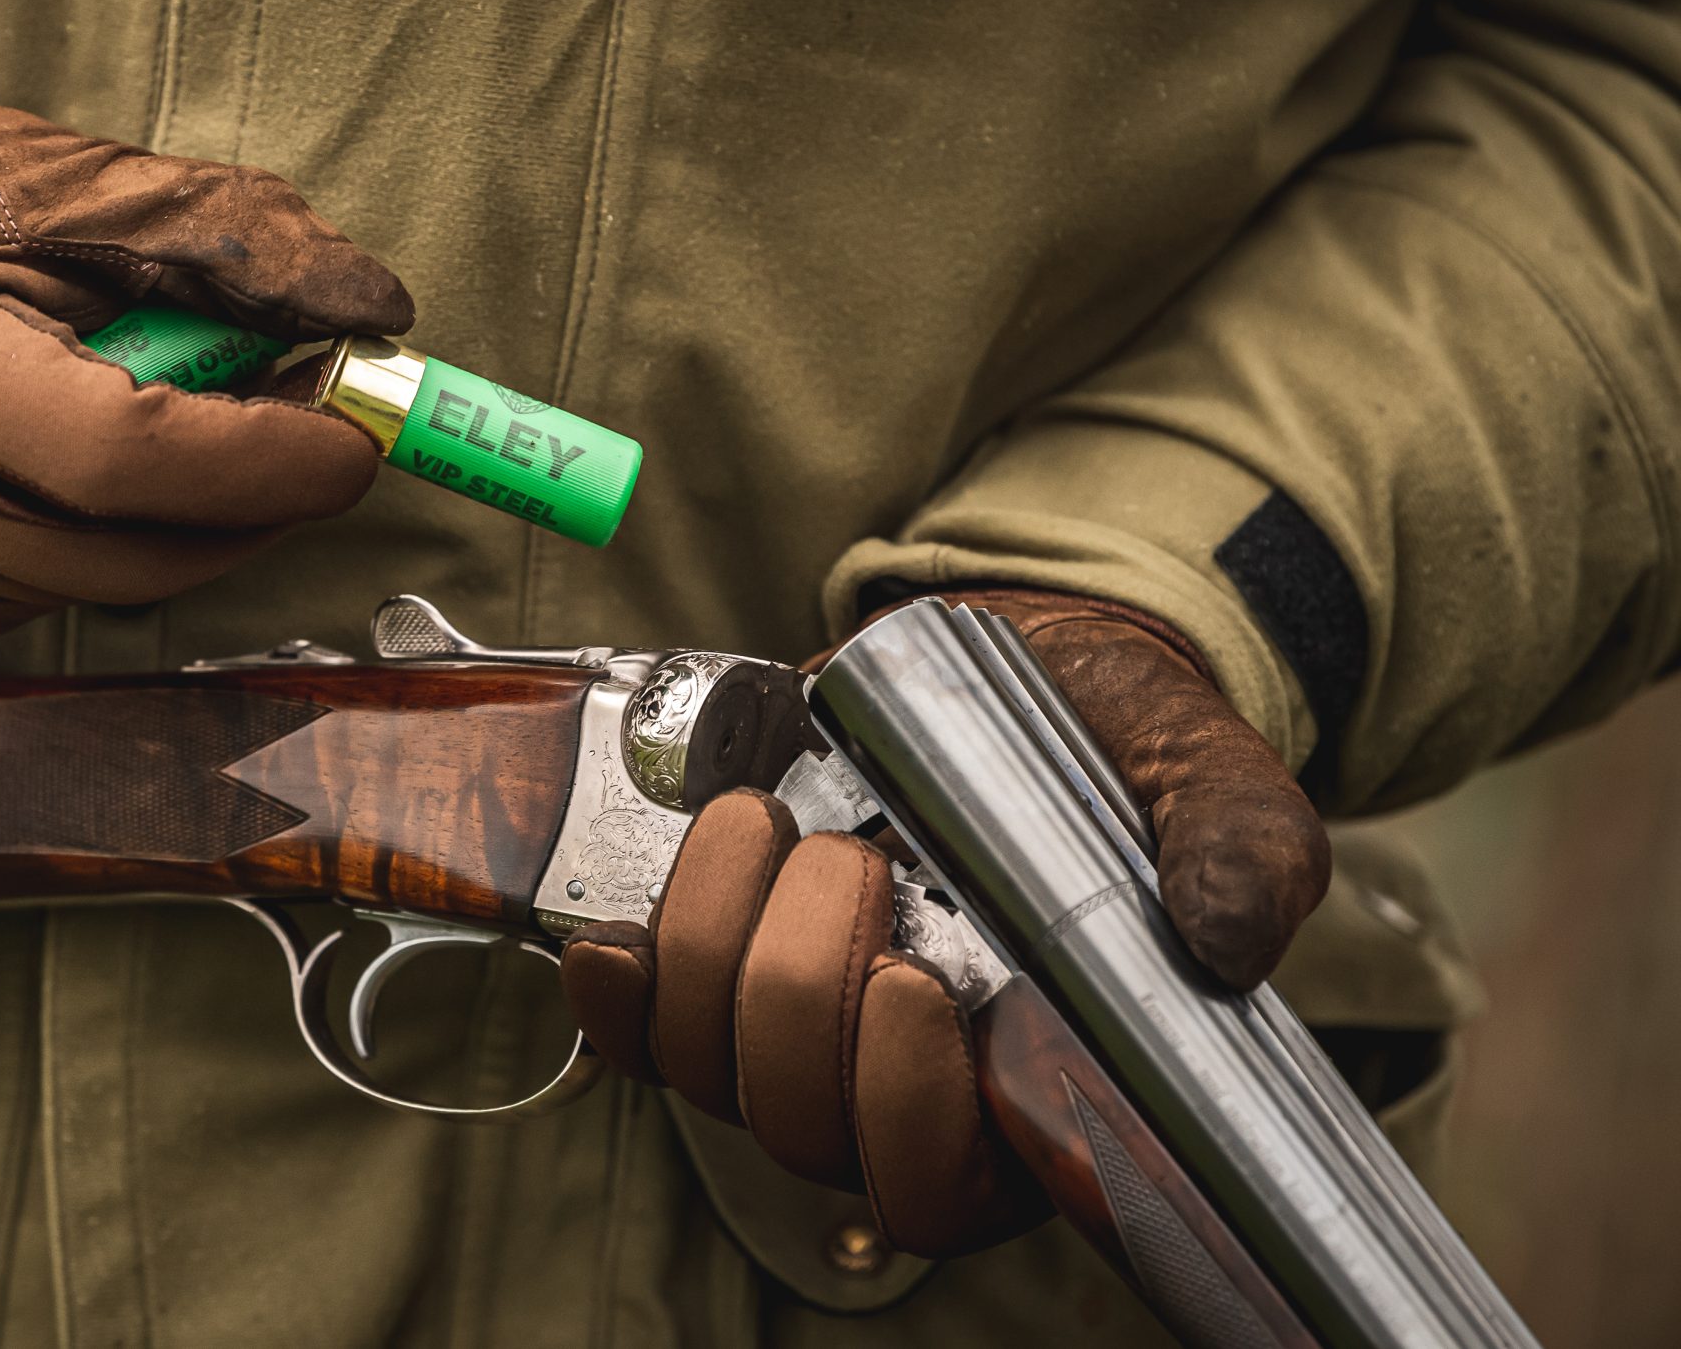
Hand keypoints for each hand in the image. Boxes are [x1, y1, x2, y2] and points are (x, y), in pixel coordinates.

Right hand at [0, 10, 410, 633]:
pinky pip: (46, 591)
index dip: (262, 460)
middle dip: (249, 502)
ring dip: (188, 520)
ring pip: (96, 583)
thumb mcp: (56, 178)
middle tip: (320, 424)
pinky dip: (112, 534)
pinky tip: (114, 457)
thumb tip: (373, 309)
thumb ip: (221, 236)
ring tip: (214, 415)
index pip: (125, 459)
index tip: (360, 436)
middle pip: (126, 550)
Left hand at [559, 588, 1330, 1254]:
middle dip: (802, 980)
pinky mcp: (718, 968)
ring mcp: (795, 1033)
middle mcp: (900, 1084)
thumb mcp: (1214, 784)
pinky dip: (617, 986)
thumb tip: (1225, 935)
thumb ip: (1241, 855)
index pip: (941, 1186)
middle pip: (801, 1119)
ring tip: (771, 825)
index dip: (907, 1114)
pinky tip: (623, 932)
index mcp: (1031, 1086)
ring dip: (717, 942)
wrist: (1024, 674)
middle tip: (854, 853)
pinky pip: (635, 1029)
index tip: (913, 984)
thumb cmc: (1121, 754)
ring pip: (710, 1066)